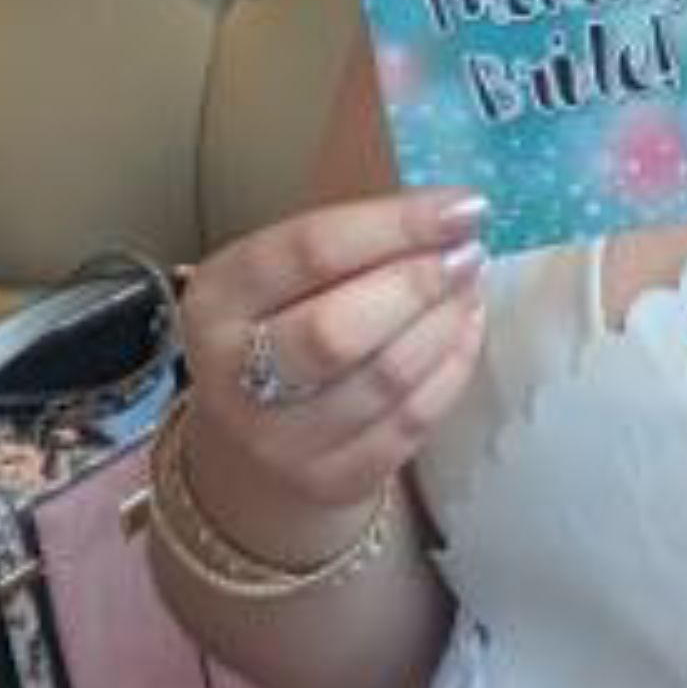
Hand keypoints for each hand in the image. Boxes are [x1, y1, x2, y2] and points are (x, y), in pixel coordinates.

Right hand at [175, 187, 488, 560]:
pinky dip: (452, 369)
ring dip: (445, 324)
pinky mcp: (330, 482)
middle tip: (468, 253)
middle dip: (420, 283)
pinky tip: (464, 331)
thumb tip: (452, 214)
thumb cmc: (280, 326)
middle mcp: (232, 377)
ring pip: (384, 379)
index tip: (464, 205)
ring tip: (470, 286)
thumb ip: (349, 244)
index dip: (396, 224)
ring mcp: (279, 443)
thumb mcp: (281, 277)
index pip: (310, 251)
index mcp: (216, 300)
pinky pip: (410, 422)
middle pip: (339, 329)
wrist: (251, 449)